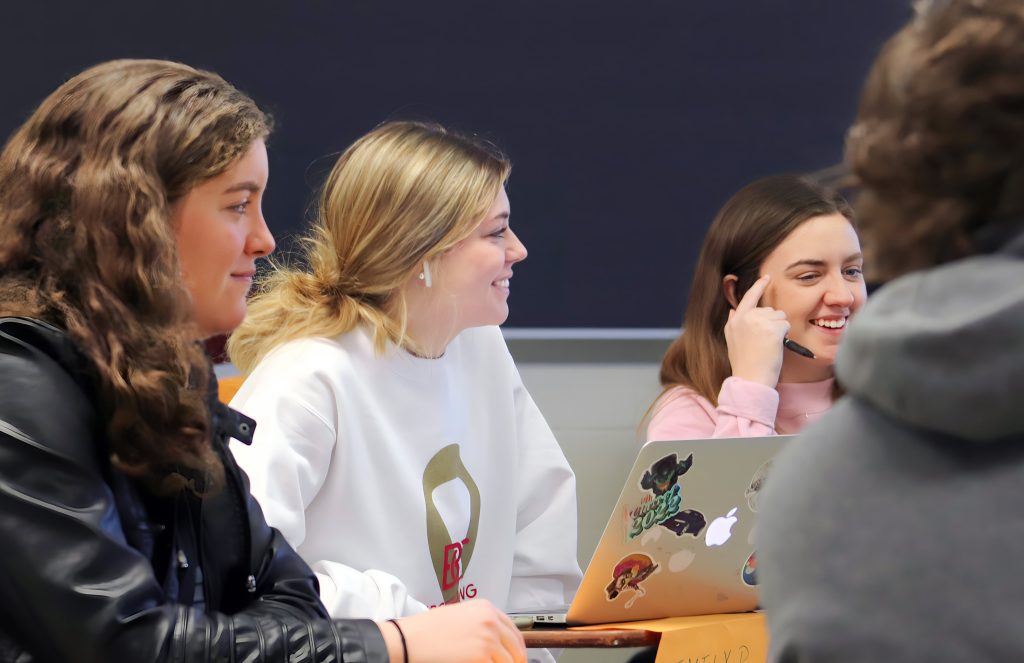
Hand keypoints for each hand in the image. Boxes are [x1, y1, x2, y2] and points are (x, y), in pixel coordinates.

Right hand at [383, 599, 526, 662]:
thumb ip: (480, 625)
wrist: (409, 639)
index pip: (514, 631)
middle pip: (516, 648)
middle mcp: (490, 619)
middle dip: (515, 661)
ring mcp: (489, 637)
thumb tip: (495, 643)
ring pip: (509, 661)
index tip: (516, 659)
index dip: (517, 649)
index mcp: (485, 608)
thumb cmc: (427, 631)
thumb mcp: (459, 618)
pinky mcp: (483, 654)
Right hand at [724, 275, 788, 387]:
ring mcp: (758, 322)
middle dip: (773, 323)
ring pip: (779, 316)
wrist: (750, 379)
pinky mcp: (771, 329)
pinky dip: (784, 335)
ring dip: (779, 329)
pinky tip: (775, 346)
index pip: (748, 297)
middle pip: (769, 310)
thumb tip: (734, 311)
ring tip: (769, 345)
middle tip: (765, 342)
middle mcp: (744, 317)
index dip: (758, 286)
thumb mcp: (732, 340)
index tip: (766, 277)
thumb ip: (734, 323)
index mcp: (735, 320)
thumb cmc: (745, 363)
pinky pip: (785, 325)